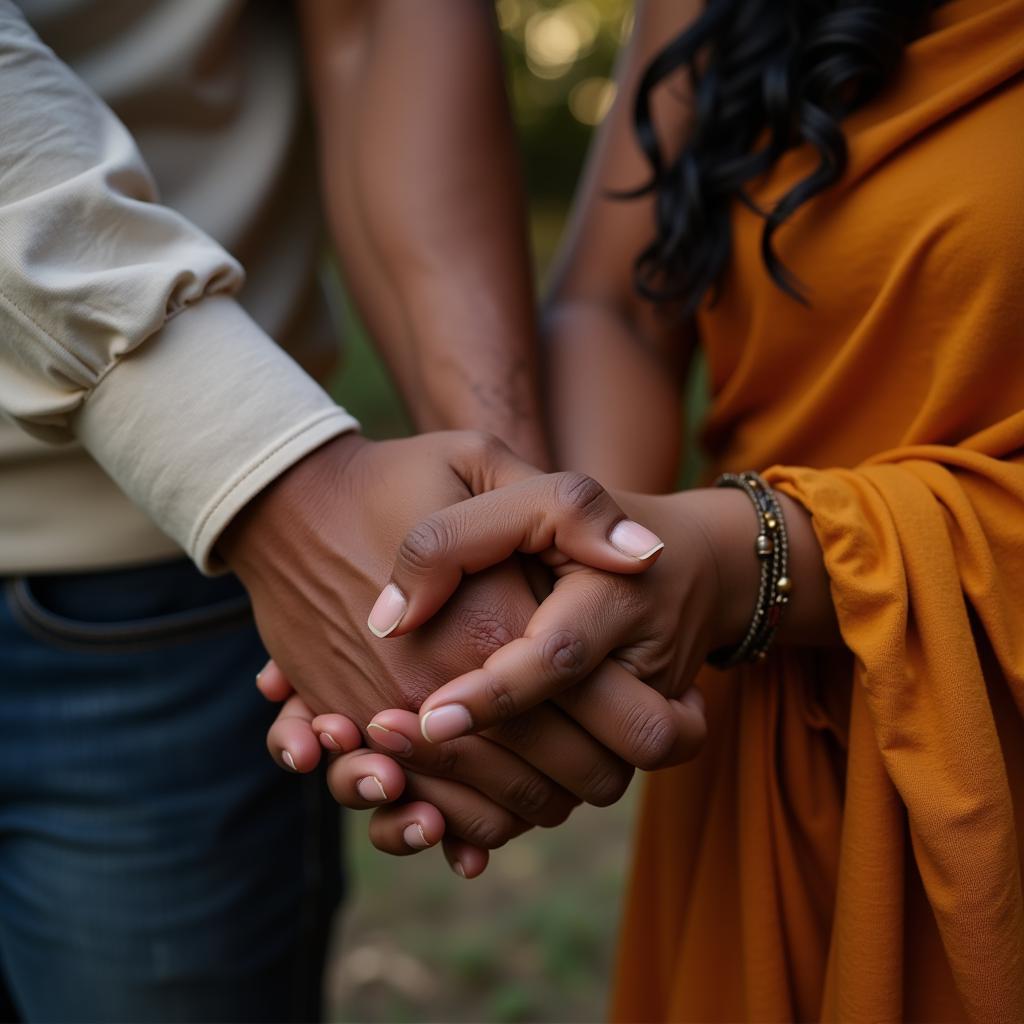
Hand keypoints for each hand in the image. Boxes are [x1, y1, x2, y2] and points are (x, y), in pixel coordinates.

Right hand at [220, 430, 706, 840]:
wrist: (289, 506)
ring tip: (568, 774)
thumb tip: (648, 559)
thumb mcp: (484, 462)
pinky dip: (456, 829)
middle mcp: (442, 687)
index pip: (606, 714)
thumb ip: (570, 508)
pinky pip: (418, 811)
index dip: (661, 727)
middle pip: (558, 776)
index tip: (685, 714)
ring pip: (494, 808)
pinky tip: (486, 811)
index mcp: (494, 624)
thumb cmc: (396, 479)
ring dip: (538, 806)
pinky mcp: (350, 733)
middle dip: (604, 776)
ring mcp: (389, 719)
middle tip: (629, 751)